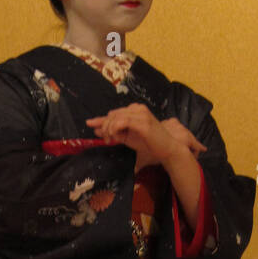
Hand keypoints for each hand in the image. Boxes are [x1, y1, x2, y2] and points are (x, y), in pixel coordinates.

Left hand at [86, 106, 206, 172]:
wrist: (167, 149)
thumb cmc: (150, 144)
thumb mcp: (128, 137)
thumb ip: (114, 132)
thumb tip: (97, 130)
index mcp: (135, 110)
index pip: (114, 113)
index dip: (101, 119)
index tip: (89, 124)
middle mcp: (138, 109)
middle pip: (112, 114)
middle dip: (104, 126)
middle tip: (105, 140)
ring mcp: (141, 114)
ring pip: (116, 117)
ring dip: (109, 129)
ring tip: (110, 140)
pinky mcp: (143, 122)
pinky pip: (122, 121)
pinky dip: (115, 129)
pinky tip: (115, 136)